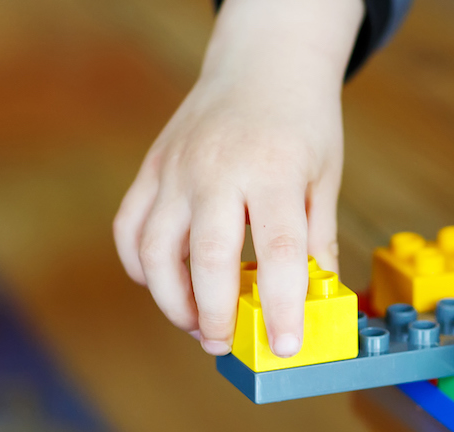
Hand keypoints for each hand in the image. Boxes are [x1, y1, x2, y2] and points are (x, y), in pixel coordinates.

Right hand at [113, 0, 362, 356]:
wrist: (262, 64)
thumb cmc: (301, 123)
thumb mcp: (324, 177)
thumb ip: (317, 240)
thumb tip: (317, 301)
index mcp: (272, 172)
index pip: (279, 254)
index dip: (282, 307)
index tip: (286, 345)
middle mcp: (217, 171)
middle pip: (208, 258)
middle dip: (213, 314)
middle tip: (222, 344)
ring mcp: (177, 169)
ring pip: (155, 250)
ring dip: (170, 298)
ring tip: (194, 323)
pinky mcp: (152, 169)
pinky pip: (129, 227)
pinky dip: (139, 265)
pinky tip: (163, 284)